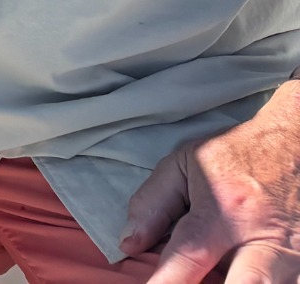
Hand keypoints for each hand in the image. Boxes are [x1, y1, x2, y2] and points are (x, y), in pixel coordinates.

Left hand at [122, 81, 299, 280]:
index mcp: (223, 211)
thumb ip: (153, 203)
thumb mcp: (184, 165)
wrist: (295, 143)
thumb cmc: (234, 157)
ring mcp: (293, 254)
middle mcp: (261, 236)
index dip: (167, 282)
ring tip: (219, 282)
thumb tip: (129, 244)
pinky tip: (247, 279)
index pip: (190, 254)